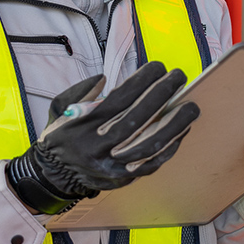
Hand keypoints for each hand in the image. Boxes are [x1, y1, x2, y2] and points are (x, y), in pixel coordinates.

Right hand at [6, 62, 199, 213]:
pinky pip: (151, 164)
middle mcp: (100, 144)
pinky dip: (169, 148)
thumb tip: (104, 79)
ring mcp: (113, 163)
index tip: (159, 66)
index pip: (121, 97)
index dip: (143, 80)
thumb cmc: (62, 135)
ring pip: (149, 144)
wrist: (52, 175)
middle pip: (138, 117)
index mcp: (86, 123)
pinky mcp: (122, 177)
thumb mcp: (60, 106)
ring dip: (174, 124)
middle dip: (162, 94)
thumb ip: (81, 90)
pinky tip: (181, 132)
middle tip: (178, 76)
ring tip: (190, 106)